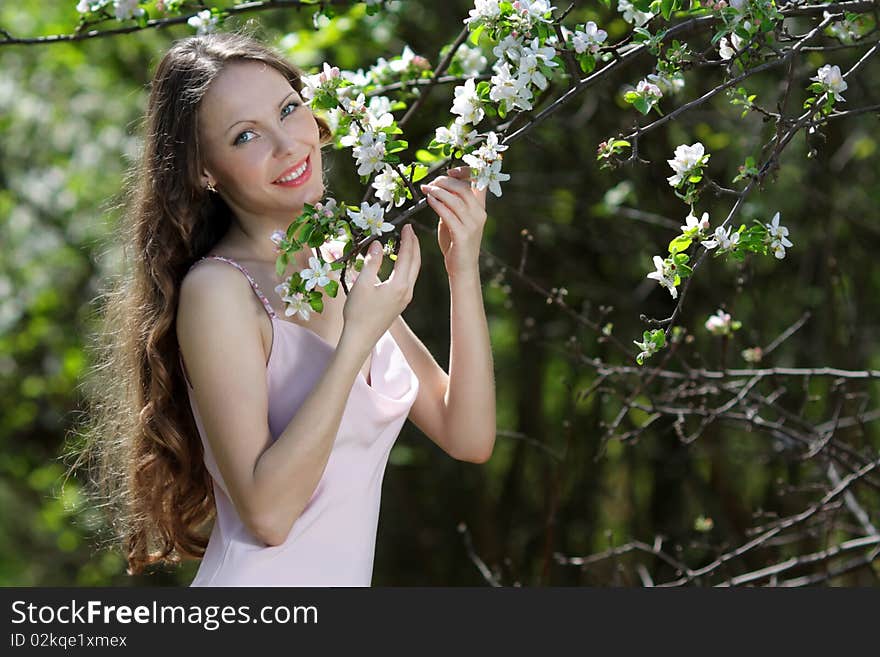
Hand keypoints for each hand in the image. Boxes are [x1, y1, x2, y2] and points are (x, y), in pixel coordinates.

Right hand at [342, 224, 420, 349]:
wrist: (360, 338)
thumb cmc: (358, 312)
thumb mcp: (362, 283)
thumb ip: (371, 262)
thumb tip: (377, 244)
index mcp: (399, 285)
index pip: (407, 255)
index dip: (408, 239)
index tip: (407, 225)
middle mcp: (407, 291)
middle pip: (416, 262)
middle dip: (414, 244)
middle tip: (409, 230)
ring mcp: (405, 298)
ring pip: (414, 271)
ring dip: (412, 255)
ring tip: (407, 243)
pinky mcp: (401, 303)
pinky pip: (409, 279)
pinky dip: (408, 266)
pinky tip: (401, 263)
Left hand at [420, 166, 486, 278]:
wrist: (462, 267)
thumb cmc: (456, 243)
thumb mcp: (455, 220)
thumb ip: (451, 205)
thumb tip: (439, 189)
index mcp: (480, 208)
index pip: (479, 182)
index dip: (465, 171)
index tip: (450, 171)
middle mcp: (479, 214)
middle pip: (464, 188)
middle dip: (445, 181)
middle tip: (432, 182)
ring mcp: (472, 224)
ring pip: (455, 199)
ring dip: (438, 191)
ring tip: (427, 189)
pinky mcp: (463, 234)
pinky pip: (448, 214)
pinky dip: (437, 204)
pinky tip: (429, 200)